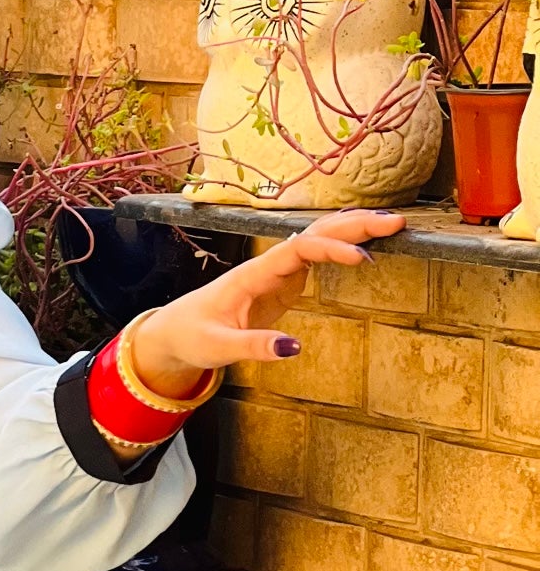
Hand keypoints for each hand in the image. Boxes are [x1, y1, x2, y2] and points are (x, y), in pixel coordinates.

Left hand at [128, 209, 406, 396]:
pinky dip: (343, 247)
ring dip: (352, 230)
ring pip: (318, 240)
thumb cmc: (192, 336)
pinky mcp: (283, 283)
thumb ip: (254, 347)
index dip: (331, 249)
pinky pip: (317, 257)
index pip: (298, 250)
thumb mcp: (218, 348)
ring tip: (391, 224)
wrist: (175, 331)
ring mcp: (277, 272)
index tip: (362, 259)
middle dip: (353, 226)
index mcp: (252, 274)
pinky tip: (367, 244)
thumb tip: (294, 348)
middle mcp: (267, 265)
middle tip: (395, 222)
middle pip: (315, 234)